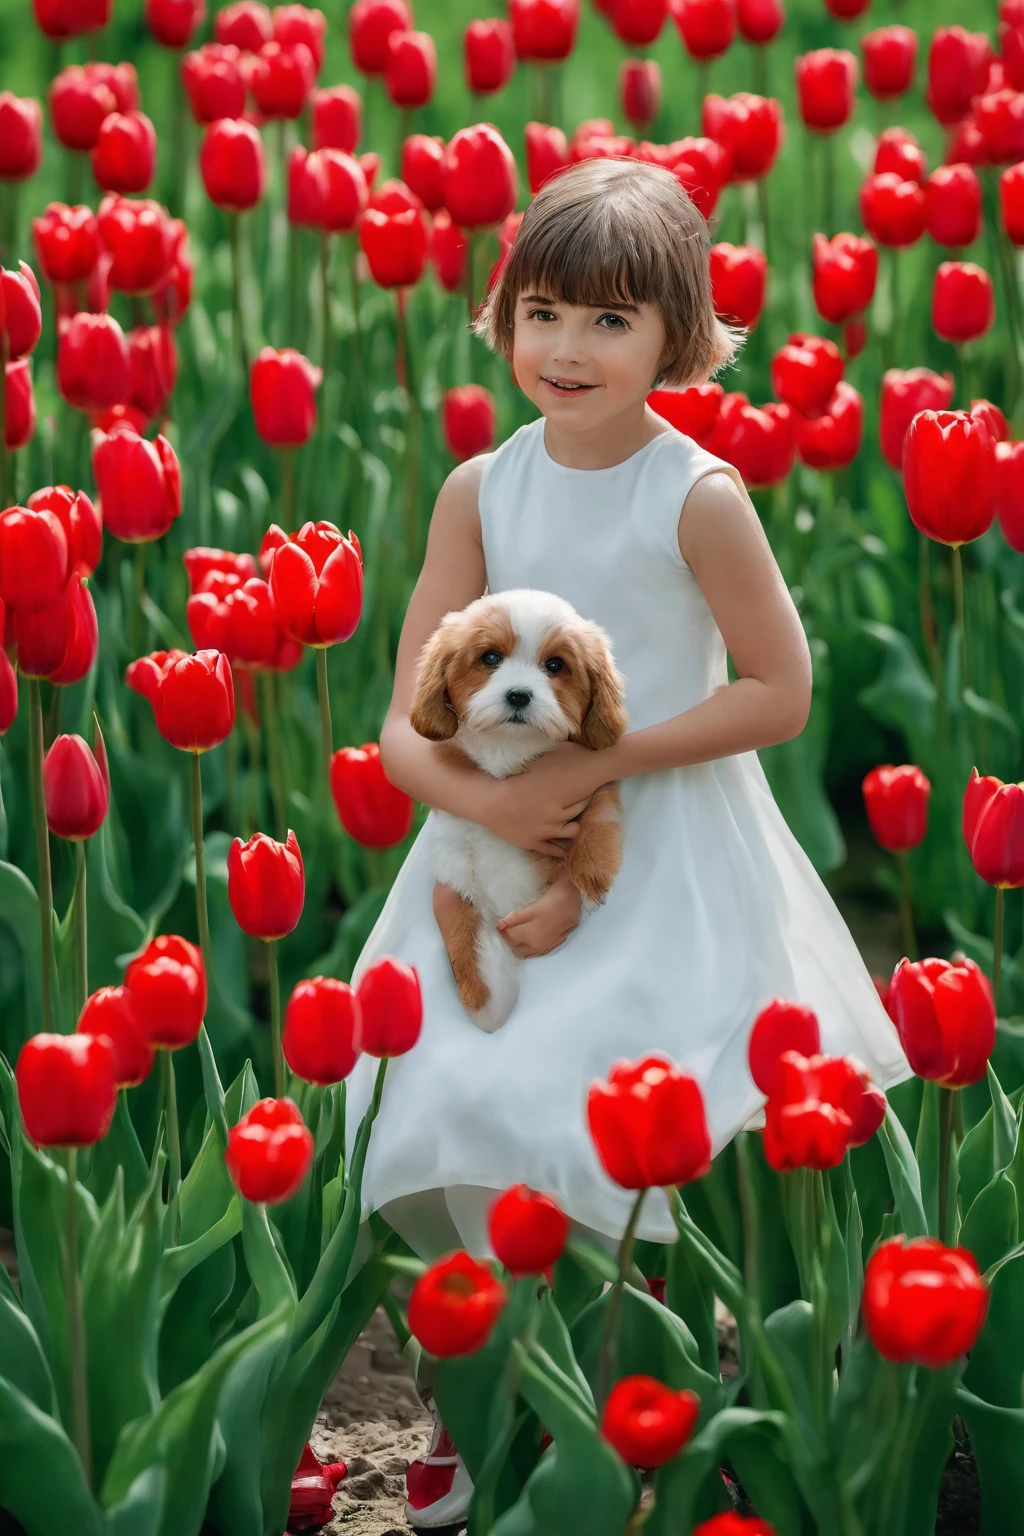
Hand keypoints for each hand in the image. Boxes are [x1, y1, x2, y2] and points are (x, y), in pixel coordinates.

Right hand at [478, 740, 608, 858]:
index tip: (591, 784)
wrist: (487, 801)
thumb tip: (573, 746)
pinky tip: (566, 849)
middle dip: (583, 804)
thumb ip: (556, 755)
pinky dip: (561, 850)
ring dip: (575, 825)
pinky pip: (553, 850)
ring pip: (572, 832)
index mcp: (558, 795)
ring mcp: (546, 831)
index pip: (585, 794)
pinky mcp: (534, 843)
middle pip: (580, 811)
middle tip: (585, 798)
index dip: (589, 789)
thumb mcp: (537, 762)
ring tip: (574, 819)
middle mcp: (556, 815)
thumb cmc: (510, 778)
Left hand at [496, 870, 583, 957]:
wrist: (574, 900)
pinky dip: (526, 949)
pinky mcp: (551, 946)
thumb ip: (516, 917)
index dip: (501, 929)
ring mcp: (545, 945)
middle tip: (505, 928)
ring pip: (522, 952)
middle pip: (514, 944)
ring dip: (515, 944)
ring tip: (515, 934)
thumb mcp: (533, 906)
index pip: (509, 934)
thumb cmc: (554, 897)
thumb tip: (500, 925)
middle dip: (507, 937)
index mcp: (532, 929)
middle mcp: (538, 940)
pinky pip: (533, 954)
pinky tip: (526, 940)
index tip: (499, 924)